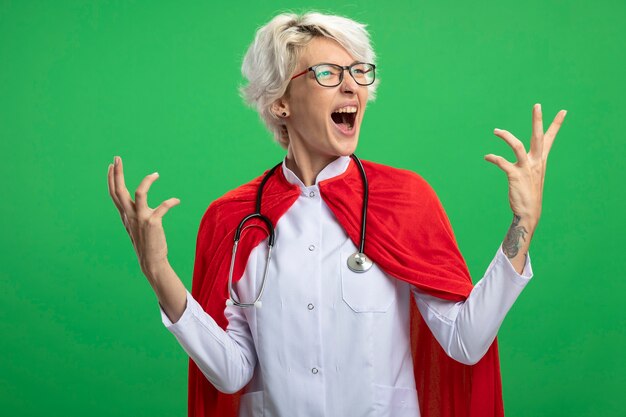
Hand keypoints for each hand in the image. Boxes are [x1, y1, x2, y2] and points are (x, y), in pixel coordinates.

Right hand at [107, 156, 180, 278]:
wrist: (151, 261)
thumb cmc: (145, 243)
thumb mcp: (134, 226)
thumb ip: (131, 214)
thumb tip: (130, 205)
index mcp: (125, 215)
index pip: (114, 194)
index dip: (112, 179)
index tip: (112, 165)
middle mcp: (129, 216)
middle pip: (119, 191)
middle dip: (117, 173)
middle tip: (117, 158)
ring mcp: (140, 219)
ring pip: (139, 194)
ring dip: (147, 181)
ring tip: (156, 174)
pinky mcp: (153, 223)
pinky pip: (163, 208)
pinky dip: (170, 202)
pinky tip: (176, 201)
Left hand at [484, 104, 566, 227]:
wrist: (528, 213)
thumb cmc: (529, 194)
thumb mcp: (533, 175)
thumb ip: (530, 164)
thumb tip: (523, 156)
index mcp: (541, 161)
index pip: (550, 139)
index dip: (556, 125)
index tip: (563, 111)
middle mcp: (536, 162)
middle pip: (538, 137)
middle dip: (538, 120)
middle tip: (537, 105)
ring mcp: (526, 169)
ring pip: (518, 146)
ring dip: (506, 136)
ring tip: (496, 131)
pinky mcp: (515, 176)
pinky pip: (503, 162)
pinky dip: (494, 158)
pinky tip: (487, 157)